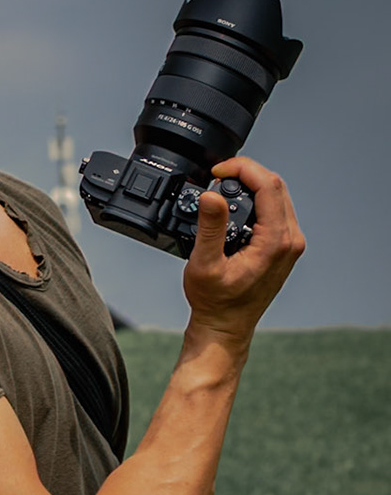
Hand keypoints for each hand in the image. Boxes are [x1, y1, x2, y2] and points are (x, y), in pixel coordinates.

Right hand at [182, 156, 304, 348]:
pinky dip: (256, 201)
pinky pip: (275, 211)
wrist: (226, 325)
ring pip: (277, 196)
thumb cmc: (216, 300)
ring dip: (251, 186)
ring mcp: (290, 243)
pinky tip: (235, 206)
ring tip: (222, 189)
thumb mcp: (204, 264)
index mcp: (276, 241)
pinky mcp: (284, 246)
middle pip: (275, 186)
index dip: (242, 169)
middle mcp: (290, 240)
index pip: (268, 186)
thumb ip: (210, 227)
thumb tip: (211, 195)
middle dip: (246, 174)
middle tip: (217, 177)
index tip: (217, 171)